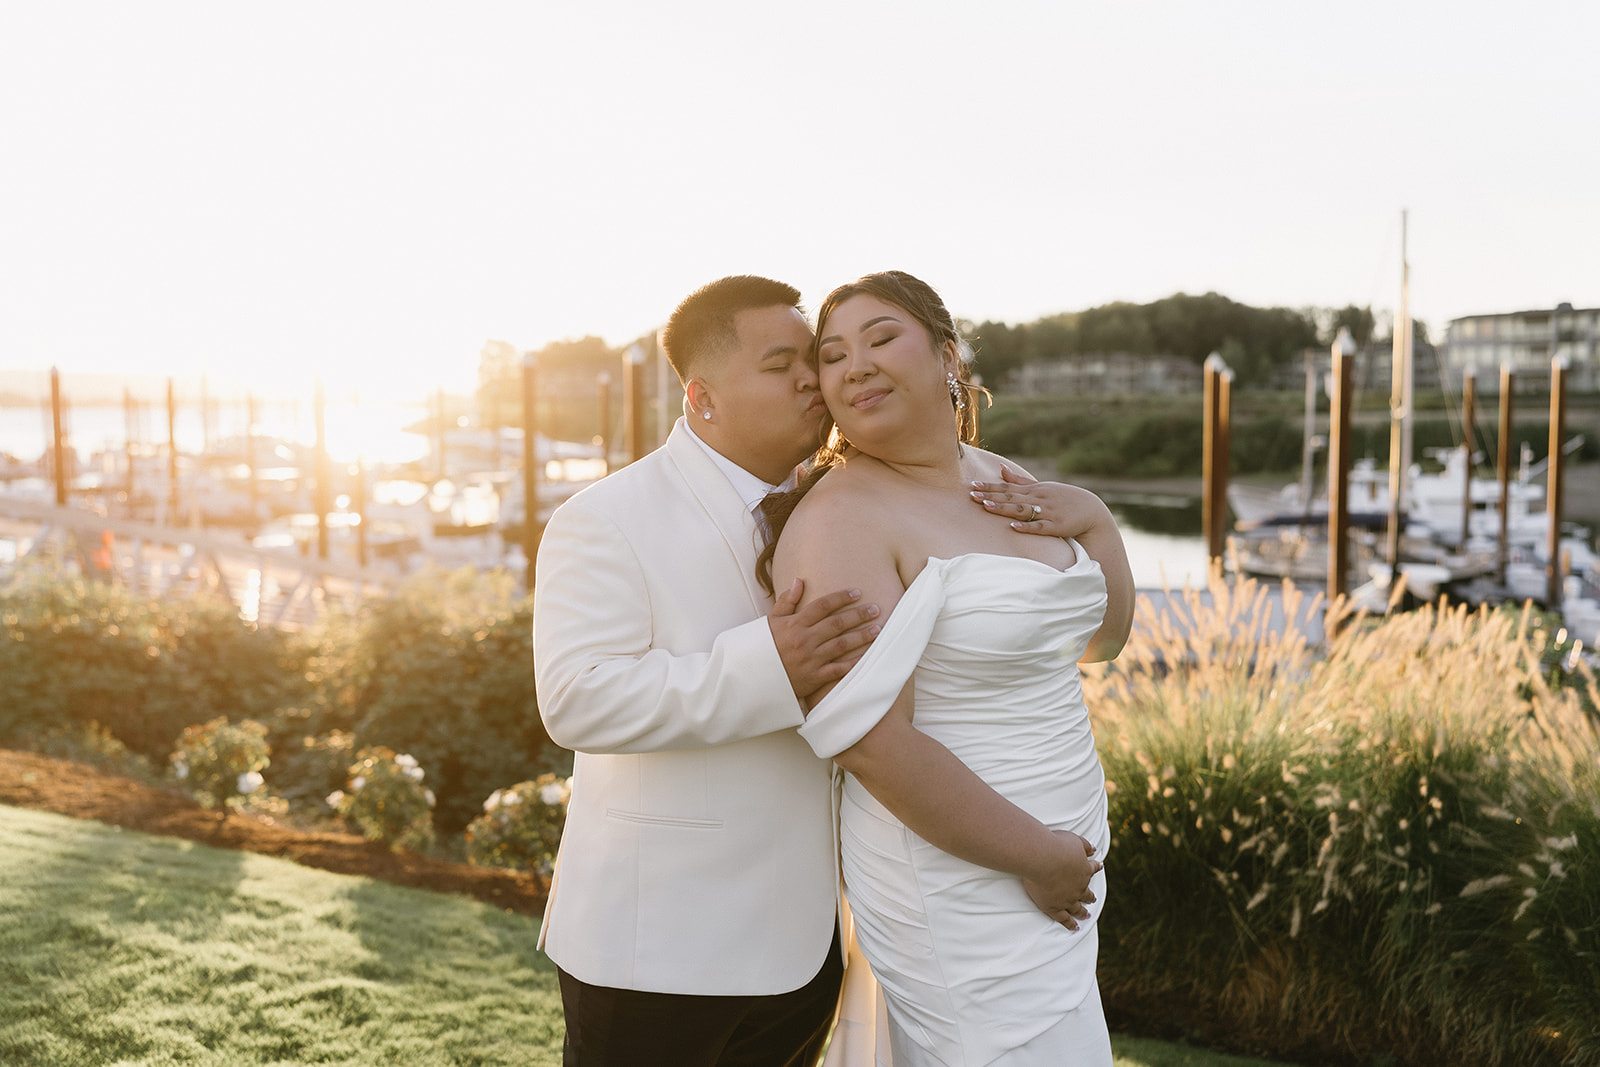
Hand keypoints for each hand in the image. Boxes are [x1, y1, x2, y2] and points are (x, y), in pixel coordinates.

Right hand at [768, 579, 880, 702]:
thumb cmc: (763, 647)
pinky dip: (854, 663)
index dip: (841, 598)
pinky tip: (868, 656)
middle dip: (859, 615)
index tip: (857, 593)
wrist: (753, 678)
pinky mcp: (814, 678)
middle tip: (876, 609)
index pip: (822, 605)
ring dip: (862, 636)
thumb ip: (787, 601)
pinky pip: (838, 669)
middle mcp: (804, 640)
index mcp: (794, 624)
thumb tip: (799, 580)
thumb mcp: (771, 621)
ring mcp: (810, 659)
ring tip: (878, 629)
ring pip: (841, 645)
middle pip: (837, 623)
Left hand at [971, 465, 1110, 539]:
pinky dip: (1027, 526)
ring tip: (987, 506)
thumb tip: (1000, 469)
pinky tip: (1014, 526)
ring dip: (1004, 508)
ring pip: (1022, 509)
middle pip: (1011, 497)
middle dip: (991, 496)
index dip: (990, 487)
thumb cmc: (1062, 499)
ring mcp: (1048, 512)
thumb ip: (1019, 481)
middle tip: (972, 495)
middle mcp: (1039, 498)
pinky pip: (1039, 526)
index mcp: (1034, 490)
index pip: (1008, 488)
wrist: (1091, 511)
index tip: (972, 486)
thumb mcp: (1042, 487)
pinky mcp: (1056, 526)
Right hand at [1021, 831, 1102, 929]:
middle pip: (1086, 893)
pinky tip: (1074, 927)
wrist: (1042, 859)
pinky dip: (1070, 924)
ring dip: (1082, 912)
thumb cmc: (1056, 846)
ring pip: (1077, 908)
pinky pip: (1064, 919)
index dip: (1095, 867)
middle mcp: (1079, 887)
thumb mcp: (1074, 840)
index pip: (1092, 868)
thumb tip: (1094, 849)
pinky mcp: (1054, 907)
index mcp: (1084, 870)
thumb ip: (1085, 845)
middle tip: (1093, 899)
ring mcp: (1067, 899)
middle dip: (1090, 896)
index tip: (1099, 867)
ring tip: (1086, 915)